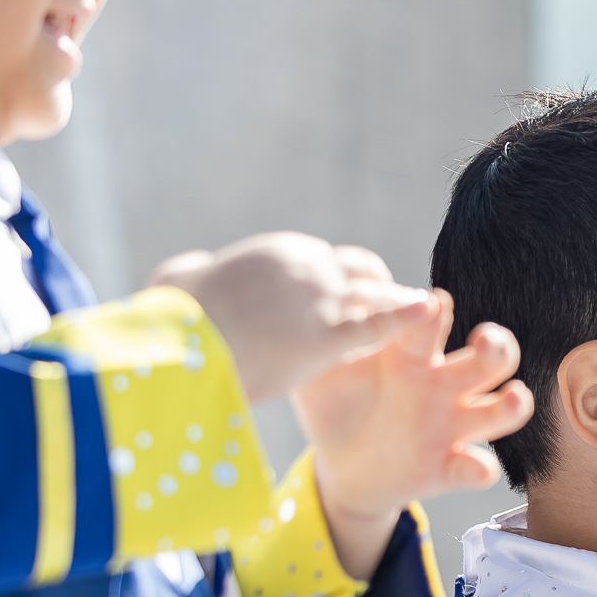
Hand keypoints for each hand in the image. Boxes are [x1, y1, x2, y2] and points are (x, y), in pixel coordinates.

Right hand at [150, 232, 431, 403]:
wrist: (172, 340)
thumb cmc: (167, 317)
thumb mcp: (179, 282)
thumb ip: (195, 271)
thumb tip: (190, 268)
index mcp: (275, 256)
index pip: (328, 265)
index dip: (344, 284)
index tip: (352, 299)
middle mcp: (305, 268)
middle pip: (362, 273)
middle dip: (382, 290)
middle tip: (400, 310)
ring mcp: (319, 299)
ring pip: (376, 296)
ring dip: (400, 306)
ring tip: (430, 318)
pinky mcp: (326, 335)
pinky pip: (378, 324)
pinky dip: (406, 318)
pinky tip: (429, 313)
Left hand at [295, 290, 531, 578]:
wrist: (337, 465)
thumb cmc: (334, 406)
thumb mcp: (321, 374)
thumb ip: (325, 347)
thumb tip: (319, 310)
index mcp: (413, 357)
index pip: (433, 326)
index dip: (435, 313)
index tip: (432, 304)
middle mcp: (443, 388)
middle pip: (489, 360)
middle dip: (497, 346)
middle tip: (484, 342)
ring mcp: (451, 428)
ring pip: (500, 410)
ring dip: (513, 403)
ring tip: (513, 398)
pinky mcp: (448, 469)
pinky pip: (476, 468)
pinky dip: (480, 468)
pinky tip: (475, 465)